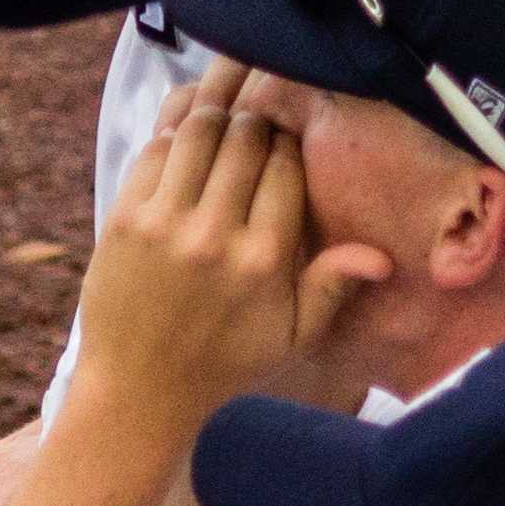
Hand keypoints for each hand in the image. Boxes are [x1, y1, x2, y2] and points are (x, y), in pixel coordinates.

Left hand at [75, 64, 390, 416]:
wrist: (139, 390)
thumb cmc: (225, 363)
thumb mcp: (291, 336)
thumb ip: (332, 287)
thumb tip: (380, 258)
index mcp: (264, 259)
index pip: (286, 166)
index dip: (289, 144)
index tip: (285, 143)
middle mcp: (215, 235)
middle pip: (245, 138)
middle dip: (255, 121)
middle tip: (255, 123)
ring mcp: (165, 223)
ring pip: (199, 131)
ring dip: (215, 115)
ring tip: (224, 118)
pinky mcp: (124, 218)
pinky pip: (154, 151)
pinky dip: (171, 135)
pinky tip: (184, 141)